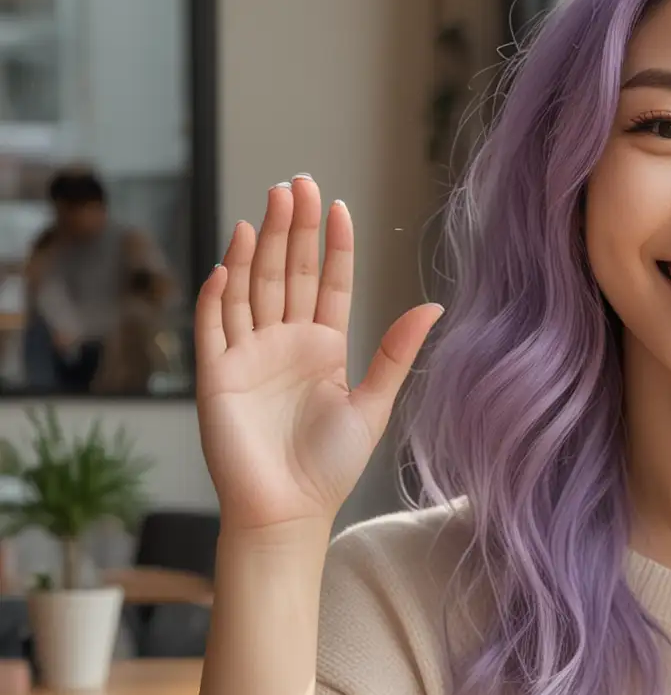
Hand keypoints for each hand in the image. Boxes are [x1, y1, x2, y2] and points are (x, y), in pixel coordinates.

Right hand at [195, 176, 442, 535]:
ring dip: (256, 247)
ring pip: (251, 287)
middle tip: (297, 182)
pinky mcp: (217, 375)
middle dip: (292, 228)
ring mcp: (248, 355)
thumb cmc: (330, 467)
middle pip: (287, 272)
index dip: (332, 245)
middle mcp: (284, 342)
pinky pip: (213, 324)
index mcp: (324, 347)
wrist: (287, 512)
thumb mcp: (373, 403)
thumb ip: (397, 352)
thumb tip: (434, 304)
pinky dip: (218, 292)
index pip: (328, 283)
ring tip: (267, 205)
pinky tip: (229, 260)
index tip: (337, 206)